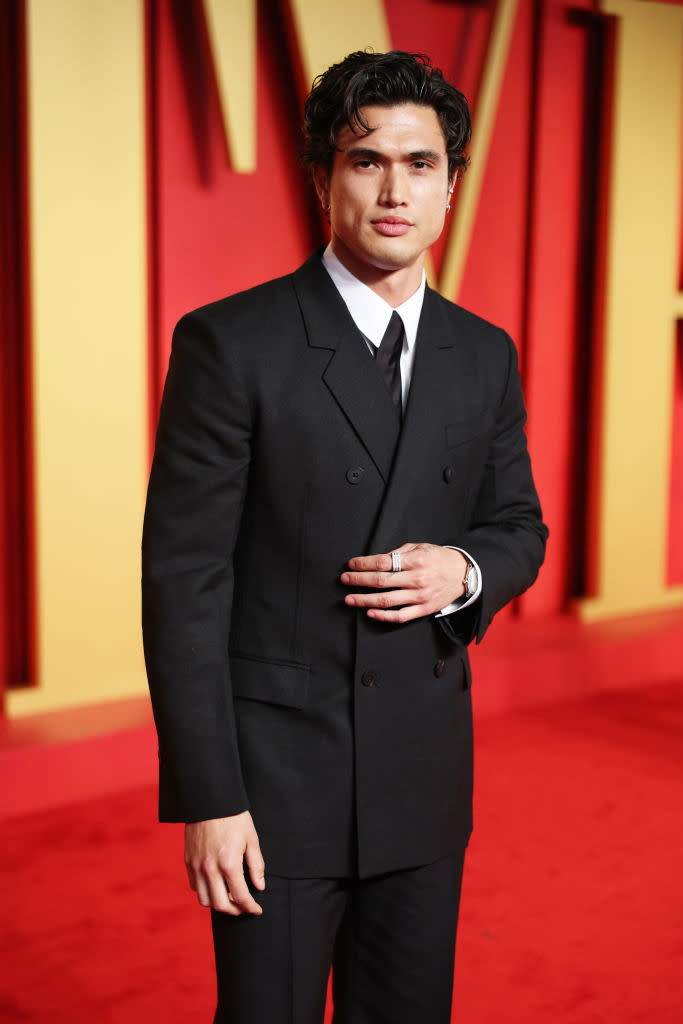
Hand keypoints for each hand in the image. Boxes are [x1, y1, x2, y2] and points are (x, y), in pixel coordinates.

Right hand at [184, 811, 264, 915]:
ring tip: (229, 897)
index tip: (256, 909)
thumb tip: (259, 886)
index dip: (250, 907)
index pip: (240, 897)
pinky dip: (205, 891)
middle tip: (243, 907)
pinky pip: (194, 885)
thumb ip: (256, 865)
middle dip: (235, 911)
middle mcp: (210, 869)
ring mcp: (197, 865)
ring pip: (204, 899)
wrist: (210, 800)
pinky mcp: (188, 860)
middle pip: (220, 905)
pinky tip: (215, 884)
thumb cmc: (234, 817)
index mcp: (229, 864)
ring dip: (218, 903)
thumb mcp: (251, 839)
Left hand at [341, 543, 466, 622]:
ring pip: (386, 600)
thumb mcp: (421, 547)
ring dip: (364, 600)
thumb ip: (399, 552)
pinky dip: (383, 616)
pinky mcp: (423, 609)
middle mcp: (417, 579)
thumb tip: (376, 560)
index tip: (351, 564)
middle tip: (344, 579)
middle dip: (358, 580)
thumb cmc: (439, 558)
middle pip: (381, 581)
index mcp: (416, 560)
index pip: (383, 562)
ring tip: (349, 599)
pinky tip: (369, 612)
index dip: (363, 564)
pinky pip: (400, 616)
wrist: (463, 574)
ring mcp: (420, 596)